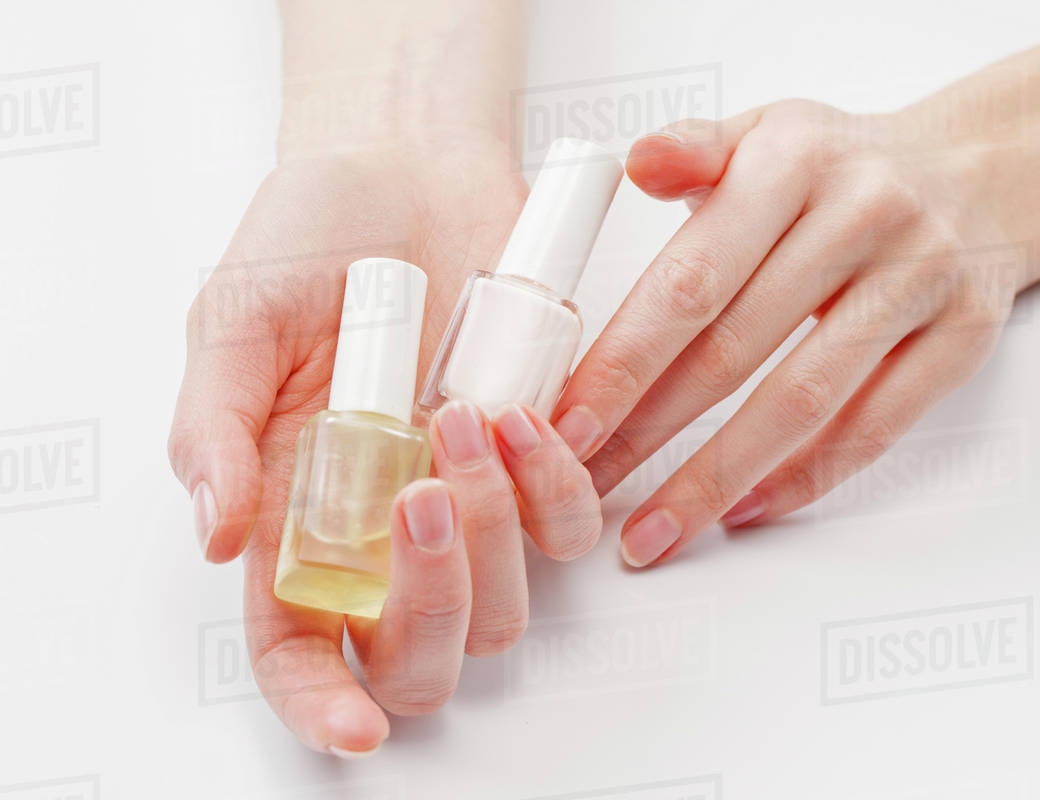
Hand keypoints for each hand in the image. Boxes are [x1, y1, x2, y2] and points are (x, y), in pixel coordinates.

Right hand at [168, 138, 599, 753]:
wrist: (405, 169)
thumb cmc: (310, 241)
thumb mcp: (235, 322)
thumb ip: (214, 426)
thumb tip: (214, 530)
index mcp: (296, 517)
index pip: (298, 650)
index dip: (320, 704)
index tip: (353, 726)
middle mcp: (385, 530)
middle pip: (420, 654)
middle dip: (431, 605)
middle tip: (420, 498)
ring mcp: (468, 501)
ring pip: (505, 604)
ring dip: (494, 531)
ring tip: (463, 414)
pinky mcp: (536, 457)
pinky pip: (570, 524)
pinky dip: (556, 486)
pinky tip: (520, 414)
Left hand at [554, 101, 1017, 566]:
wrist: (982, 169)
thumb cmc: (844, 166)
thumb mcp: (766, 131)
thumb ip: (695, 150)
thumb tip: (636, 160)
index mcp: (794, 159)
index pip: (691, 279)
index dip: (624, 362)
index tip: (569, 425)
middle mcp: (863, 213)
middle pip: (736, 348)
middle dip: (648, 430)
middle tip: (587, 487)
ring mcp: (922, 277)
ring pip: (804, 401)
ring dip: (717, 478)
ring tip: (655, 530)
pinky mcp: (965, 334)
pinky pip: (878, 426)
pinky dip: (806, 477)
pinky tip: (744, 509)